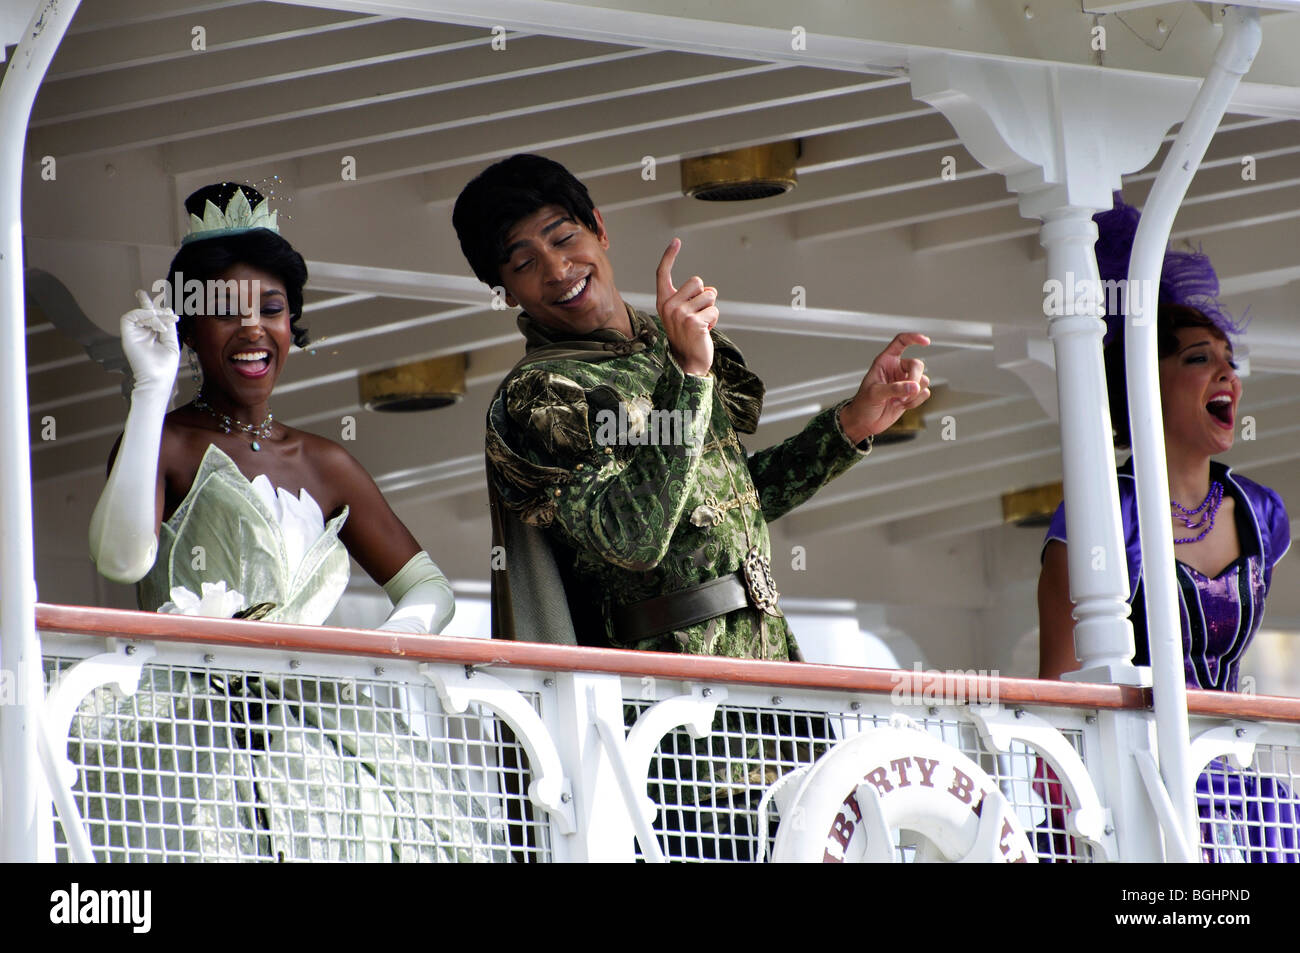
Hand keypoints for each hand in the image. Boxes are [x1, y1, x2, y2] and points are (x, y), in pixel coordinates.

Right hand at [120, 289, 179, 389]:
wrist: (157, 379)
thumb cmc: (165, 366)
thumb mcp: (171, 342)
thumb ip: (168, 327)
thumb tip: (167, 309)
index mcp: (152, 335)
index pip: (150, 317)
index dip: (152, 306)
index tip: (166, 306)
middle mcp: (141, 333)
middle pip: (144, 313)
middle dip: (153, 306)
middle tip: (168, 313)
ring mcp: (134, 334)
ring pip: (139, 314)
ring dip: (154, 315)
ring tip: (164, 327)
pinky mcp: (127, 335)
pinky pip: (129, 317)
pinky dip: (143, 315)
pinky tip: (156, 324)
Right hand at [656, 238, 714, 375]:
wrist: (688, 362)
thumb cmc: (687, 336)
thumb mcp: (681, 314)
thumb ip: (688, 298)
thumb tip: (707, 289)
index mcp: (663, 302)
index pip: (663, 274)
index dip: (669, 256)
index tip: (676, 242)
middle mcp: (669, 306)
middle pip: (697, 281)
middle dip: (704, 296)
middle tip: (697, 315)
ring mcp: (680, 314)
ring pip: (709, 295)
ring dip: (710, 309)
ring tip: (701, 324)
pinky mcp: (694, 322)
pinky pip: (714, 310)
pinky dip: (714, 320)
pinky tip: (704, 331)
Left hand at [839, 333, 931, 442]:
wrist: (864, 422)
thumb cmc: (862, 405)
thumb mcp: (874, 393)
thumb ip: (894, 389)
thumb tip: (913, 387)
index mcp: (885, 361)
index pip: (901, 342)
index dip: (914, 338)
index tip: (926, 342)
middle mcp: (897, 370)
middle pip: (917, 364)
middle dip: (915, 378)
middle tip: (906, 392)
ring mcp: (905, 382)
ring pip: (924, 380)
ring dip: (914, 393)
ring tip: (899, 401)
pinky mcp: (911, 395)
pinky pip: (924, 393)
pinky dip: (916, 402)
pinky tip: (902, 405)